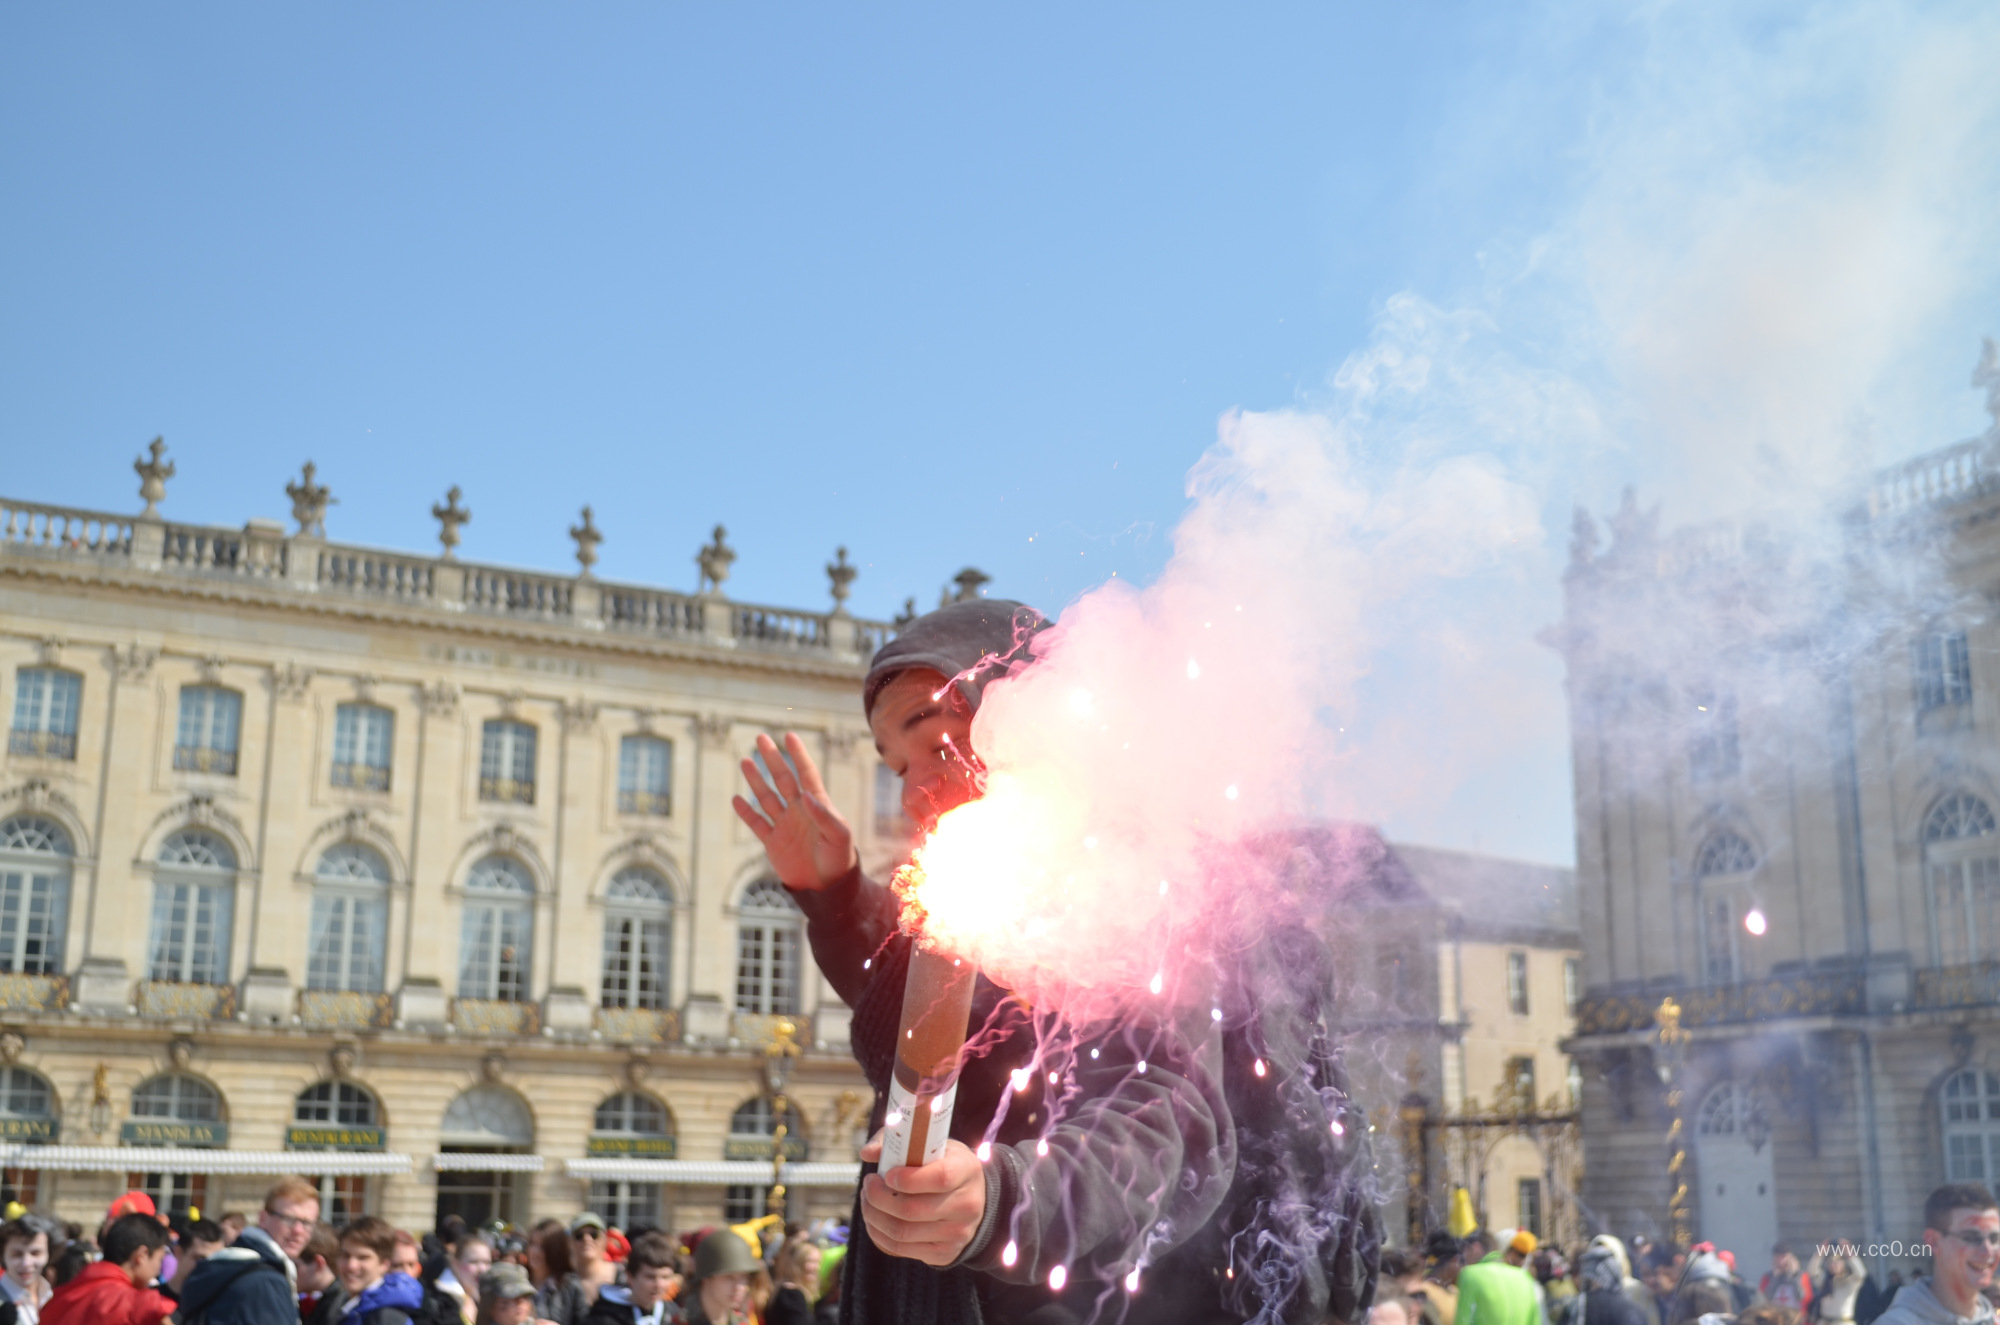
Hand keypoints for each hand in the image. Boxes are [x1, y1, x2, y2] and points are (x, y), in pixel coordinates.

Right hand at [732, 732, 857, 890]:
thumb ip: (825, 815)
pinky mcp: (773, 842)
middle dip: (773, 759)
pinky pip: (757, 824)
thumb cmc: (839, 859)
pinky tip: (737, 799)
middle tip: (761, 737)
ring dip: (756, 780)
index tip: (790, 736)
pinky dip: (746, 812)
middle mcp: (799, 810)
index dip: (799, 755)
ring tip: (745, 761)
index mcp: (818, 805)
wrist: (827, 888)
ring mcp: (785, 825)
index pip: (807, 773)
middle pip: (783, 779)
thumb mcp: (839, 836)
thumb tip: (806, 795)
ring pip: (767, 797)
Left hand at [858, 1131, 986, 1265]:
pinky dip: (879, 1234)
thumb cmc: (943, 1164)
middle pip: (912, 1210)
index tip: (886, 1174)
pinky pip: (900, 1249)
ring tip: (867, 1200)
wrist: (972, 1197)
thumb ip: (898, 1141)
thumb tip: (867, 1153)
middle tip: (868, 1185)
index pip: (940, 1178)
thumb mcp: (930, 1145)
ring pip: (901, 1232)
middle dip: (878, 1197)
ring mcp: (957, 1233)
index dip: (908, 1178)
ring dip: (873, 1216)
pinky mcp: (944, 1254)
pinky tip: (874, 1219)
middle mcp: (967, 1205)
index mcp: (966, 1170)